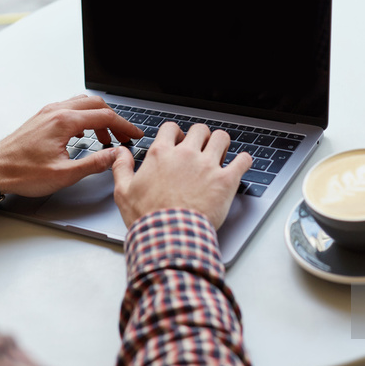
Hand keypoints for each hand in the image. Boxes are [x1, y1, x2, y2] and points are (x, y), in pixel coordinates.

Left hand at [0, 95, 143, 196]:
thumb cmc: (23, 172)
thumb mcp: (64, 174)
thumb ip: (94, 163)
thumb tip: (116, 156)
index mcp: (64, 122)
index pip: (105, 117)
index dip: (125, 126)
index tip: (135, 135)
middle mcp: (57, 111)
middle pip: (97, 105)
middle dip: (115, 120)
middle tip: (124, 136)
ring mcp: (48, 112)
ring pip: (83, 103)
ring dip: (99, 117)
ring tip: (106, 138)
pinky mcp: (43, 117)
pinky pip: (71, 108)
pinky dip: (85, 117)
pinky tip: (85, 134)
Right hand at [112, 122, 252, 228]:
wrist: (168, 237)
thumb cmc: (147, 218)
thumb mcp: (124, 192)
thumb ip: (122, 168)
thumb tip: (120, 153)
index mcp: (161, 154)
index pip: (171, 128)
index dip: (176, 132)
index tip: (179, 140)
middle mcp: (186, 155)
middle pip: (200, 129)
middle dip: (201, 137)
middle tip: (201, 148)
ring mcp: (208, 166)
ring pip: (222, 138)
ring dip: (222, 143)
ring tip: (221, 153)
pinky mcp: (226, 180)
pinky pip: (243, 160)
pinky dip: (244, 161)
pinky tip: (241, 165)